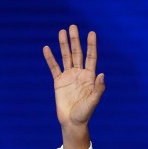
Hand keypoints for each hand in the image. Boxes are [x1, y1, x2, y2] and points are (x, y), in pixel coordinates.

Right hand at [42, 25, 104, 148]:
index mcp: (89, 77)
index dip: (91, 45)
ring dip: (63, 45)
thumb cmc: (85, 113)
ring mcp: (69, 77)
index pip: (91, 57)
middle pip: (77, 53)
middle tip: (73, 26)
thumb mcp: (93, 101)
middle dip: (75, 40)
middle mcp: (79, 74)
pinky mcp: (58, 82)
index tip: (91, 33)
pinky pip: (54, 67)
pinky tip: (46, 48)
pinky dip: (50, 58)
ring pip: (66, 57)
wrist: (72, 122)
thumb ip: (98, 88)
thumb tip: (101, 74)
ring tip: (62, 31)